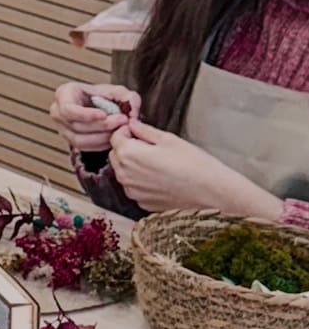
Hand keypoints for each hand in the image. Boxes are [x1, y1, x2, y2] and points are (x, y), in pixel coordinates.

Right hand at [50, 83, 141, 149]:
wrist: (100, 106)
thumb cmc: (104, 97)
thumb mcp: (118, 91)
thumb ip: (129, 98)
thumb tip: (131, 113)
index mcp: (64, 94)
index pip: (69, 108)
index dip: (86, 114)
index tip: (103, 115)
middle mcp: (58, 112)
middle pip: (76, 125)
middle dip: (101, 126)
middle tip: (121, 121)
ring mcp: (62, 128)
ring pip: (79, 140)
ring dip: (102, 137)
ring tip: (119, 130)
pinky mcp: (70, 140)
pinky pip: (83, 148)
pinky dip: (100, 144)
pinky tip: (112, 138)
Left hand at [108, 121, 282, 219]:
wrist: (212, 194)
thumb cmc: (194, 164)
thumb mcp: (169, 140)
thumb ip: (145, 131)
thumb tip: (132, 125)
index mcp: (129, 155)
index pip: (115, 137)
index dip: (126, 131)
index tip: (138, 130)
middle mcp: (125, 175)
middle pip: (115, 155)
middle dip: (127, 147)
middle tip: (149, 145)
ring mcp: (132, 192)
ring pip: (124, 172)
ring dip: (133, 165)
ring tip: (158, 162)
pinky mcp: (141, 203)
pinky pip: (135, 187)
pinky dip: (141, 181)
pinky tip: (161, 178)